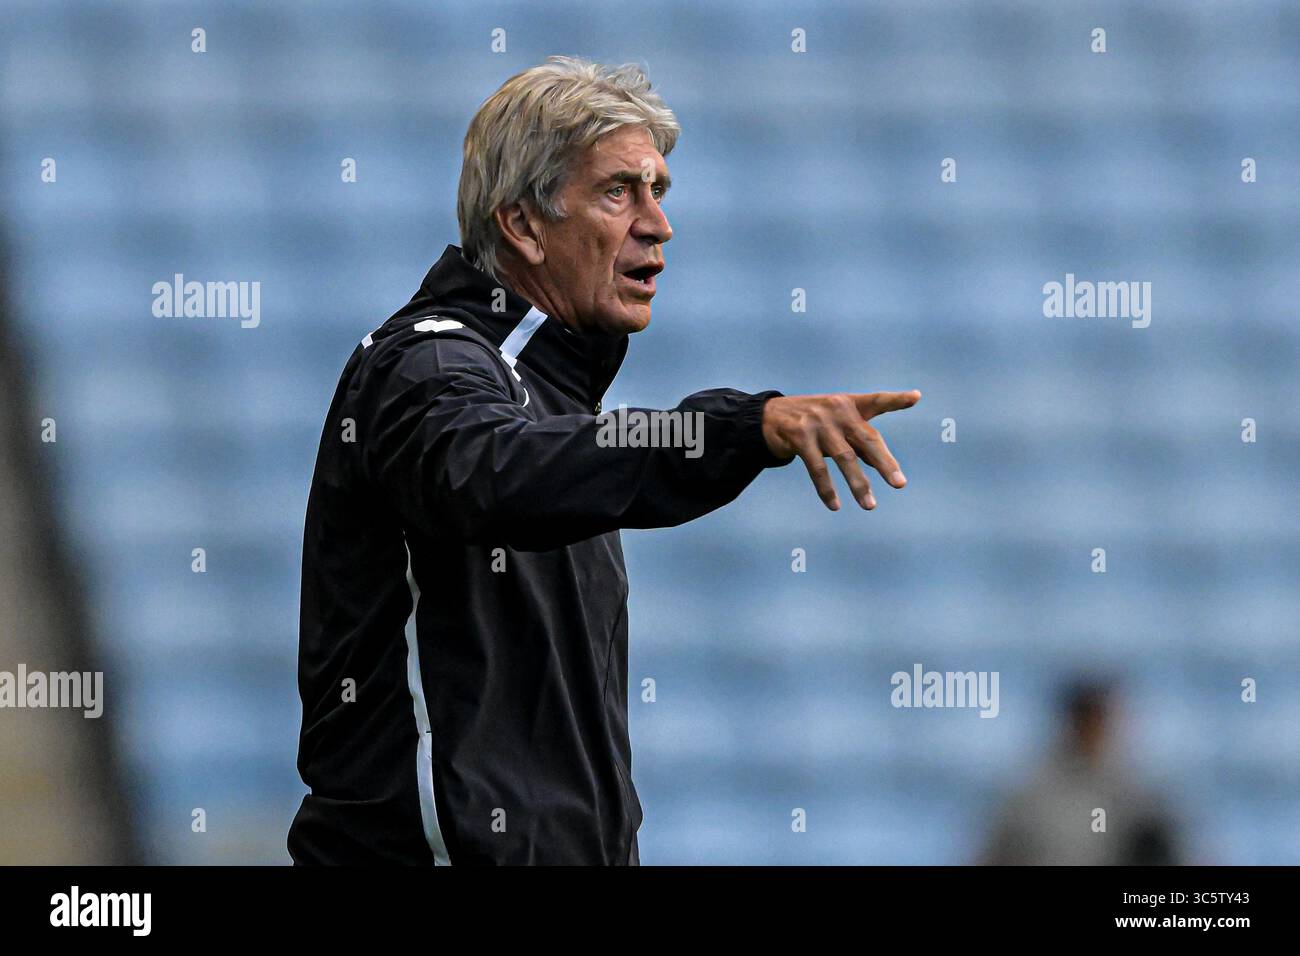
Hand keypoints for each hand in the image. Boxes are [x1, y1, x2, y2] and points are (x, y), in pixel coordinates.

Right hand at [761, 390, 920, 510]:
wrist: (769, 416)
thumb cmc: (813, 422)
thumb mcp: (838, 425)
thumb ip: (860, 440)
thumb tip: (884, 466)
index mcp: (849, 404)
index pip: (876, 400)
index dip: (896, 400)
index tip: (915, 397)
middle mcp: (836, 410)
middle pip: (867, 439)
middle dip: (884, 463)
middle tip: (900, 484)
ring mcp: (818, 423)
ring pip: (844, 458)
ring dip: (858, 484)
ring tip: (869, 505)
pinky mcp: (799, 437)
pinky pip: (817, 468)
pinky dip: (827, 489)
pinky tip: (835, 505)